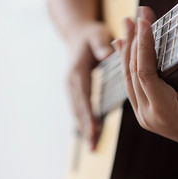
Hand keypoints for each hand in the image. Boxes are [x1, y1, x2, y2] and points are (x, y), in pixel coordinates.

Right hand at [67, 21, 112, 150]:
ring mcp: (71, 85)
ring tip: (90, 145)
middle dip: (85, 127)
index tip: (93, 131)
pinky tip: (88, 131)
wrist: (77, 32)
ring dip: (82, 127)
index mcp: (78, 71)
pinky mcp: (74, 87)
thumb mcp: (97, 34)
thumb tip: (106, 55)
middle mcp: (71, 81)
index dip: (88, 114)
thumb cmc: (90, 34)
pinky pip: (78, 106)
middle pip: (78, 108)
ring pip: (77, 110)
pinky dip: (82, 119)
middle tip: (92, 146)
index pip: (84, 97)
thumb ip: (101, 45)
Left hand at [115, 7, 177, 157]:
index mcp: (164, 112)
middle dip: (133, 42)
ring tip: (127, 26)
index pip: (146, 73)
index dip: (143, 45)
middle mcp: (148, 115)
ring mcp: (144, 115)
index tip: (143, 21)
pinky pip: (133, 83)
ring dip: (128, 50)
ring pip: (130, 78)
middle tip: (134, 16)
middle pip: (133, 73)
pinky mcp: (146, 110)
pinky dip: (130, 63)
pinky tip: (125, 47)